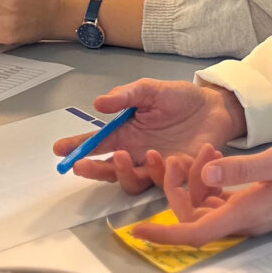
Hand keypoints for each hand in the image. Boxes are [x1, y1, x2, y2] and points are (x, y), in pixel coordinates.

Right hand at [52, 79, 247, 191]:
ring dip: (124, 172)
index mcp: (126, 134)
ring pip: (133, 182)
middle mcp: (138, 155)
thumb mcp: (149, 90)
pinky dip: (164, 171)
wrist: (213, 106)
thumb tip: (98, 103)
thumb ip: (126, 96)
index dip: (76, 148)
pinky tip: (169, 157)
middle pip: (110, 171)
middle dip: (93, 170)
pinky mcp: (179, 174)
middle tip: (82, 165)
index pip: (96, 145)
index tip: (58, 150)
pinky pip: (167, 180)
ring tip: (123, 154)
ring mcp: (157, 167)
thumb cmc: (178, 98)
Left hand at [128, 139, 271, 245]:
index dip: (164, 235)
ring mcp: (246, 214)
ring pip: (202, 206)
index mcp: (244, 213)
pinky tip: (214, 157)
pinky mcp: (249, 204)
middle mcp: (241, 220)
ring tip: (204, 149)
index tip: (137, 232)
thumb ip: (242, 168)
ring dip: (193, 181)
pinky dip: (207, 179)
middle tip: (179, 157)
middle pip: (192, 217)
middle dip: (177, 189)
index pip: (195, 232)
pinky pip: (216, 199)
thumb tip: (207, 170)